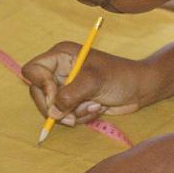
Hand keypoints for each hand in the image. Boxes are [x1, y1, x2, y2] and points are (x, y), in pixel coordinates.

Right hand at [21, 42, 157, 126]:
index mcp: (61, 55)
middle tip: (72, 117)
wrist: (140, 88)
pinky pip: (66, 115)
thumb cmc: (120, 76)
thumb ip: (70, 95)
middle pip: (38, 93)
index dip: (41, 86)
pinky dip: (81, 117)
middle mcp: (60, 70)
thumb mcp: (94, 82)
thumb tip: (52, 112)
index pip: (33, 70)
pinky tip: (97, 108)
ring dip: (74, 113)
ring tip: (95, 105)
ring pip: (53, 109)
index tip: (56, 97)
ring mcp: (66, 86)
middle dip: (57, 108)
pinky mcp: (74, 101)